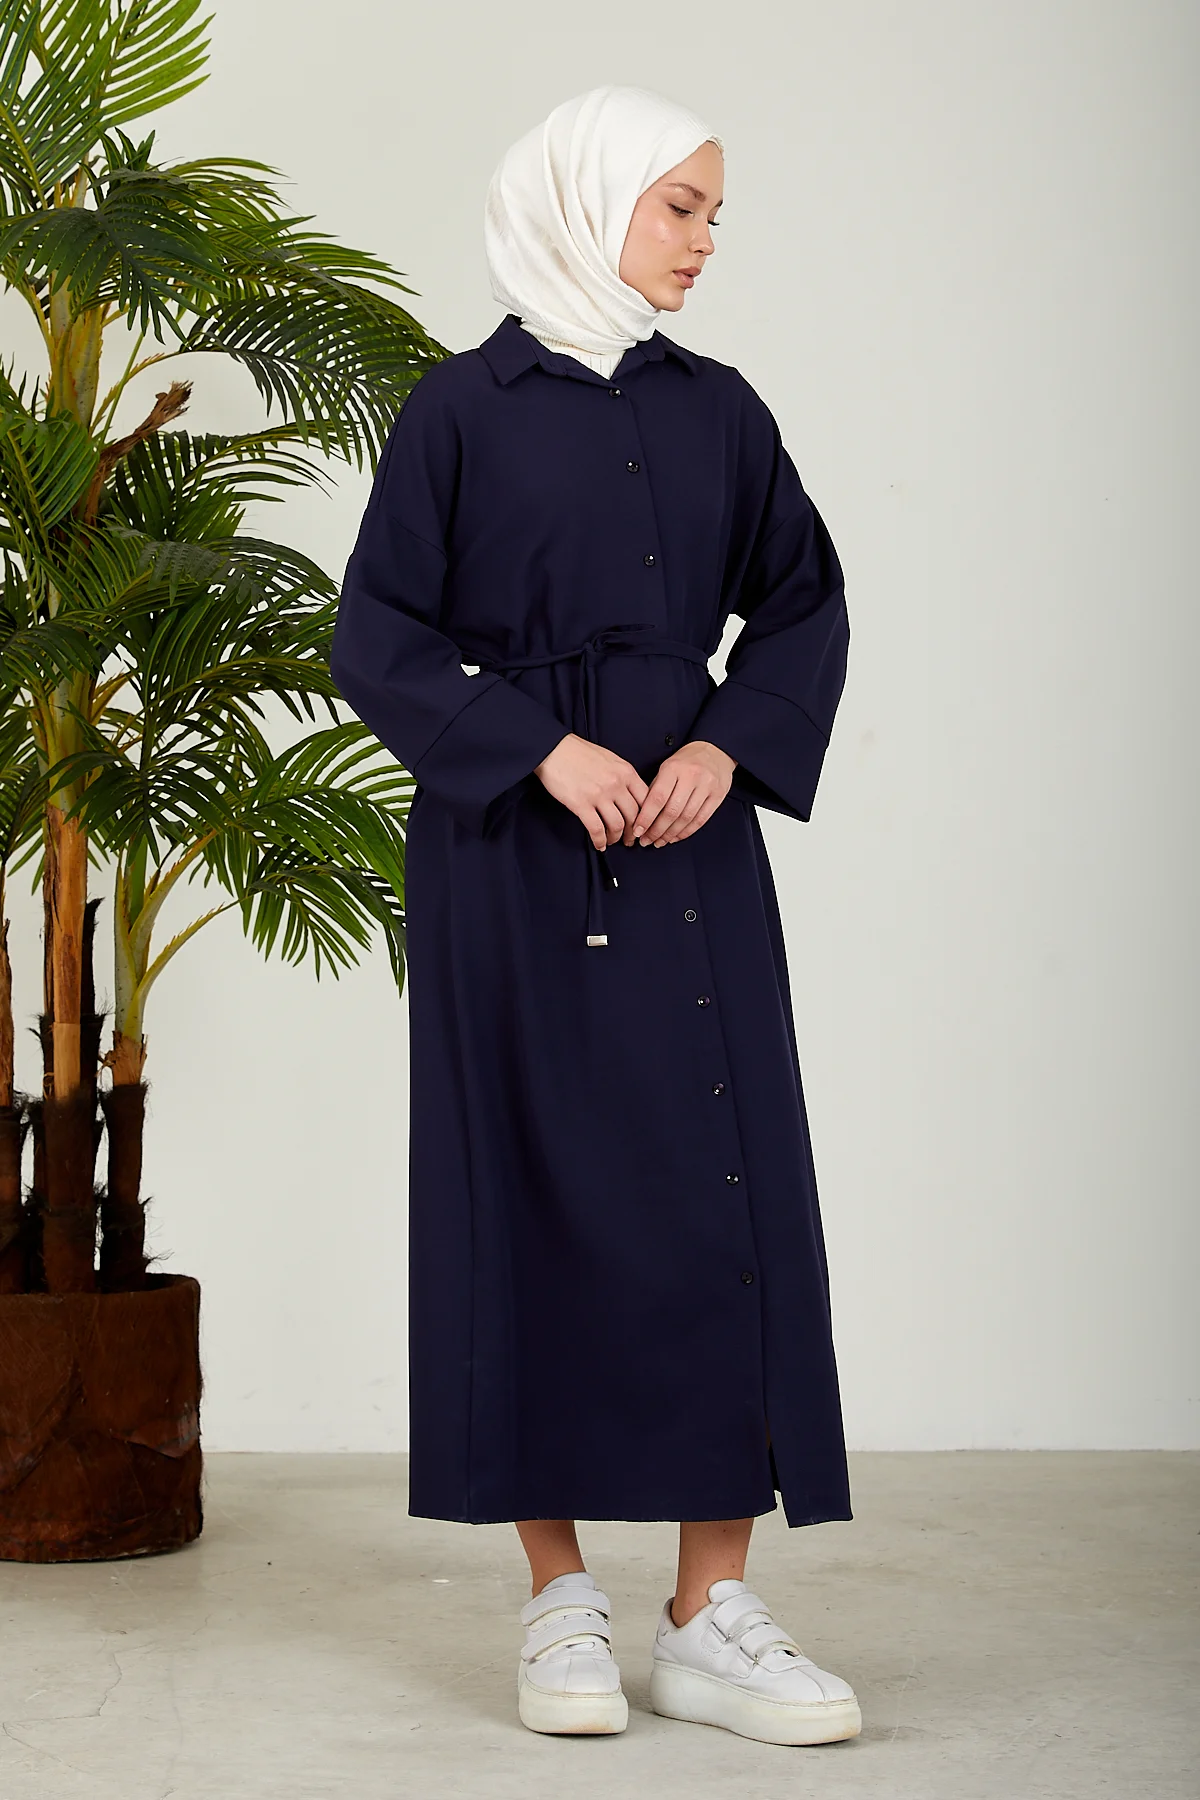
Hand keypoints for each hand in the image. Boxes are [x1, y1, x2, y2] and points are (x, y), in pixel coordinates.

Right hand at [534, 732, 649, 850]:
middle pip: (634, 816)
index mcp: (626, 771)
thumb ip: (623, 776)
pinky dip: (600, 840)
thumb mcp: (610, 759)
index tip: (643, 826)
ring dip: (616, 838)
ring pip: (617, 825)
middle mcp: (616, 783)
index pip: (647, 800)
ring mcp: (599, 794)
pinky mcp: (581, 804)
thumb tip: (631, 796)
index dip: (647, 818)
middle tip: (629, 840)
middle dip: (633, 833)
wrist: (553, 748)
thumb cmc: (579, 752)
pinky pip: (596, 829)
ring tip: (612, 841)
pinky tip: (599, 844)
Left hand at [624, 740, 736, 847]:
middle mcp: (692, 776)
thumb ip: (655, 789)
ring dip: (671, 834)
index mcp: (673, 768)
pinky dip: (687, 832)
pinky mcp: (718, 795)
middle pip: (672, 811)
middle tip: (647, 841)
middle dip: (657, 830)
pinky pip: (701, 819)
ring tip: (660, 841)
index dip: (646, 818)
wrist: (714, 751)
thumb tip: (641, 817)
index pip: (657, 798)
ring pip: (687, 818)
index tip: (638, 831)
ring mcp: (707, 786)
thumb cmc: (685, 762)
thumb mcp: (666, 768)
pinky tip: (676, 837)